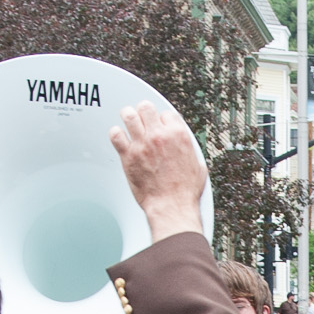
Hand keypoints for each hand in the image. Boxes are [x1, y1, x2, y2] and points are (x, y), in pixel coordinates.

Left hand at [107, 101, 211, 244]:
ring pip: (129, 115)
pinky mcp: (129, 156)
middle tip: (142, 119)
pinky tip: (120, 138)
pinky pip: (116, 135)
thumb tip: (187, 150)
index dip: (162, 119)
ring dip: (128, 117)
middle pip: (146, 108)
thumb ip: (190, 152)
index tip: (160, 126)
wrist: (171, 206)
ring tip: (129, 122)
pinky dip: (116, 134)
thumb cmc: (185, 191)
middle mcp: (159, 136)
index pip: (166, 113)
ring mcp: (143, 144)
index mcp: (178, 135)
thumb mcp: (198, 166)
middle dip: (144, 112)